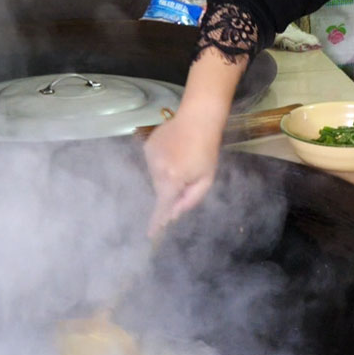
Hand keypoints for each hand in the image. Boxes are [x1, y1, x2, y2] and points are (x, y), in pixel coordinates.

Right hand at [144, 111, 222, 235]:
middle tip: (187, 176)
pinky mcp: (147, 147)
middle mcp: (156, 169)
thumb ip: (191, 199)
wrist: (197, 119)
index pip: (162, 206)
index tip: (152, 235)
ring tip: (182, 160)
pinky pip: (153, 163)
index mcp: (172, 179)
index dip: (157, 222)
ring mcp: (149, 157)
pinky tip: (174, 152)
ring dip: (166, 176)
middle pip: (160, 191)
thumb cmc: (207, 150)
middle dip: (170, 191)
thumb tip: (174, 214)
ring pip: (155, 177)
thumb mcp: (206, 178)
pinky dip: (162, 163)